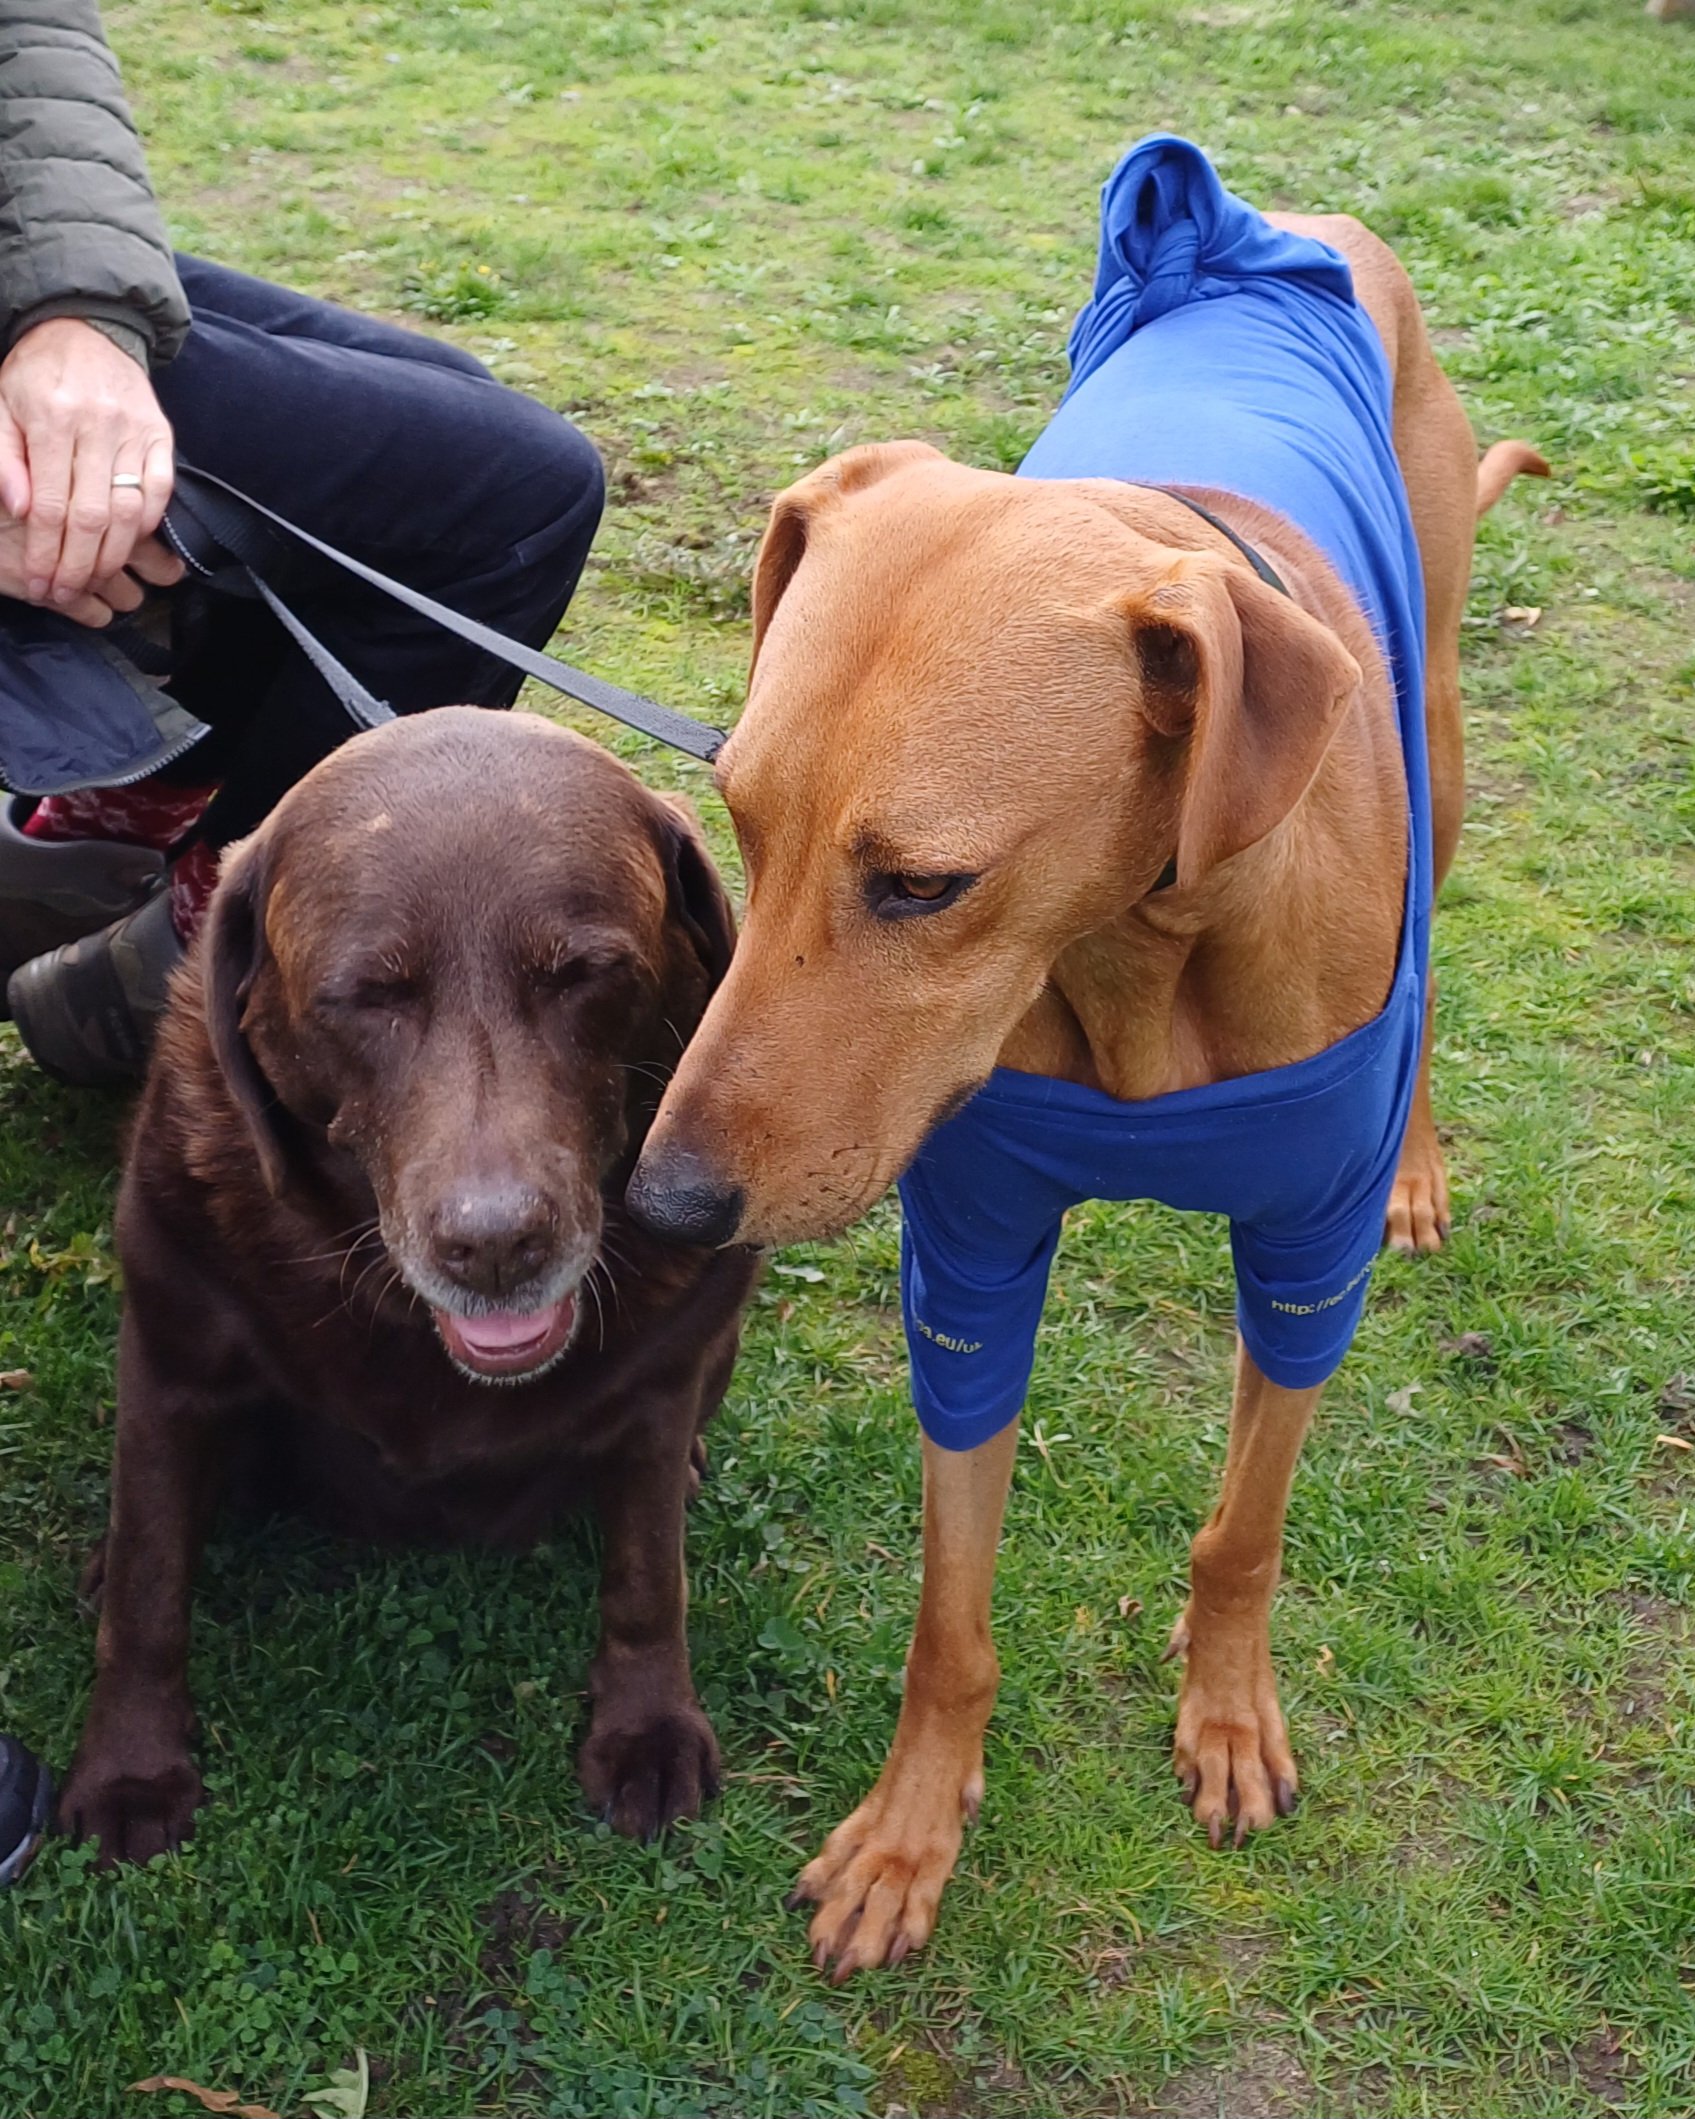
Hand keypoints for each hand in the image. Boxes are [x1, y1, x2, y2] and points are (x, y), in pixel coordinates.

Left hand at [0, 317, 180, 608]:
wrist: (85, 328)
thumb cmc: (35, 374)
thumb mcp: (1, 405)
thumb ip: (4, 458)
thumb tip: (20, 509)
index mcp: (51, 418)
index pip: (50, 503)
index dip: (46, 551)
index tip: (41, 582)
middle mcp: (98, 426)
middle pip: (91, 516)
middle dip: (78, 564)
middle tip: (67, 593)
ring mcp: (134, 431)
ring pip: (128, 510)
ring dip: (113, 555)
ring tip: (95, 580)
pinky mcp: (161, 435)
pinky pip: (160, 490)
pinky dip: (148, 523)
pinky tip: (129, 545)